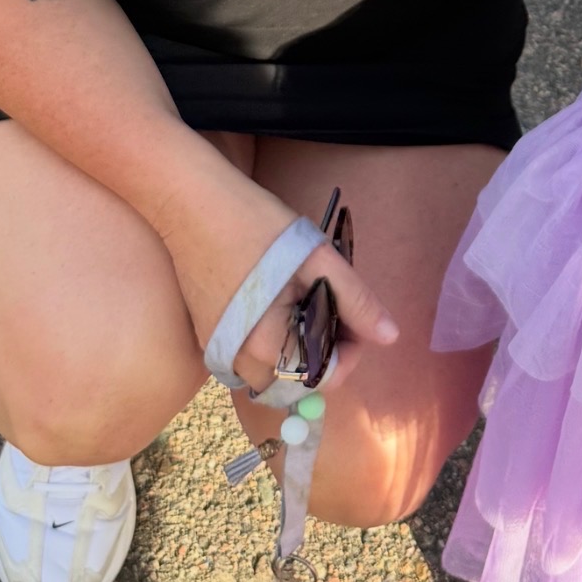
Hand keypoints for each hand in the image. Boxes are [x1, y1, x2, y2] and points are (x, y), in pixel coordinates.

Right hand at [159, 164, 398, 394]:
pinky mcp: (206, 335)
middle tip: (331, 301)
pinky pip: (249, 356)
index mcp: (267, 347)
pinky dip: (271, 339)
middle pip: (297, 380)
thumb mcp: (317, 258)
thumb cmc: (256, 224)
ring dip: (297, 346)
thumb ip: (356, 302)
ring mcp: (217, 350)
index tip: (353, 312)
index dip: (351, 351)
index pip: (325, 379)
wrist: (190, 201)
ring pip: (272, 370)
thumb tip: (390, 338)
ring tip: (304, 296)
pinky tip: (276, 297)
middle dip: (324, 350)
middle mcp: (237, 361)